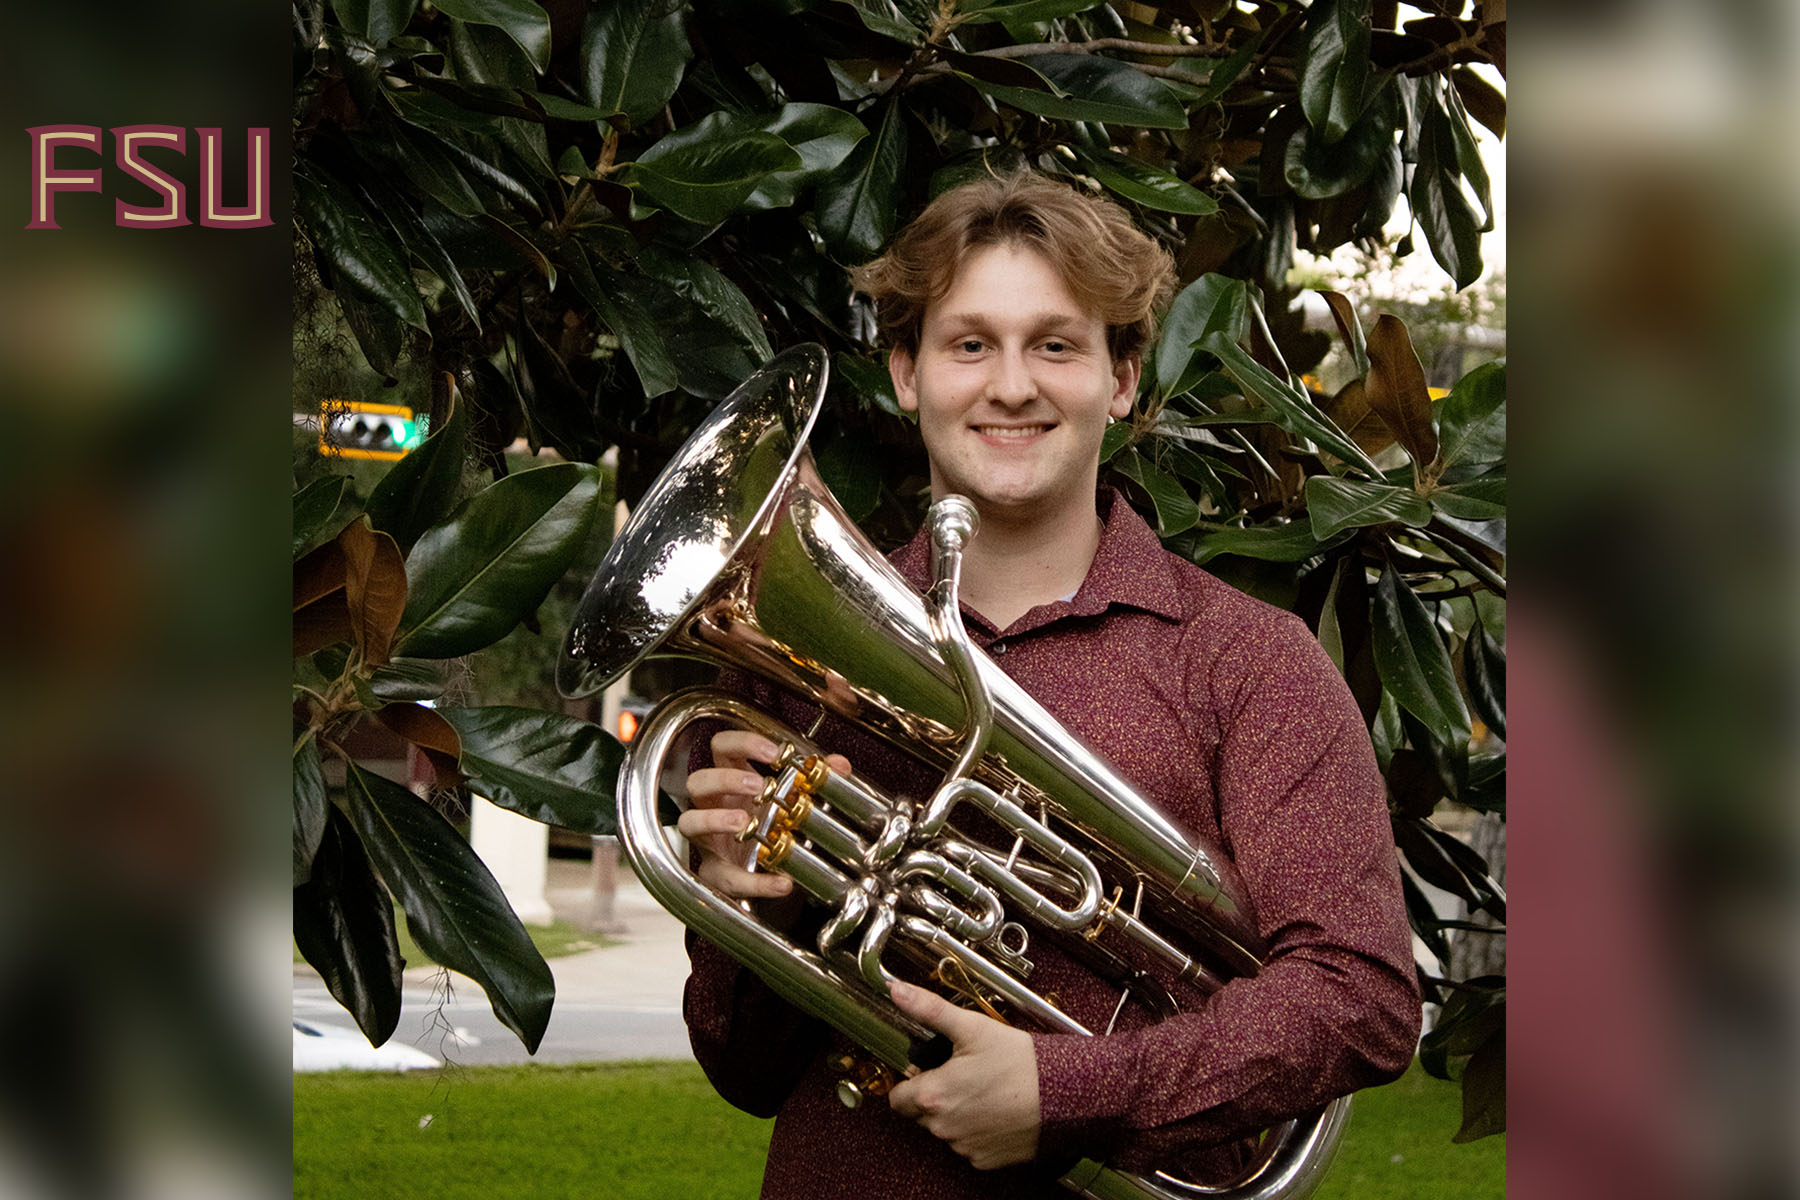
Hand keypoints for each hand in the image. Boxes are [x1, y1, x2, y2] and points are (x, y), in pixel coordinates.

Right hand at [678, 729, 848, 900]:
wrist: (757, 871)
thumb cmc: (765, 824)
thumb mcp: (789, 799)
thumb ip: (814, 779)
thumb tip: (839, 763)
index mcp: (732, 780)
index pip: (722, 748)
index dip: (742, 743)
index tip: (773, 753)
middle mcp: (713, 805)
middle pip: (698, 780)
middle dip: (724, 779)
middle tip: (757, 785)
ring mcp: (708, 839)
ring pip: (690, 822)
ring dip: (715, 819)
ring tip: (744, 823)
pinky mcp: (715, 873)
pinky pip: (726, 877)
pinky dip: (755, 882)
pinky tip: (781, 883)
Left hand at [886, 979, 1040, 1168]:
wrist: (1064, 1093)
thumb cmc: (1020, 1062)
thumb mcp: (971, 1027)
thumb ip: (929, 1010)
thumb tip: (898, 992)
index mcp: (933, 1096)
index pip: (897, 1098)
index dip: (908, 1082)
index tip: (925, 1071)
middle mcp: (943, 1127)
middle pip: (921, 1114)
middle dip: (934, 1096)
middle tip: (961, 1074)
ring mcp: (964, 1146)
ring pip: (946, 1130)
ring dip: (956, 1114)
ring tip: (983, 1089)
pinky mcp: (985, 1159)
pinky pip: (970, 1145)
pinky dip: (977, 1131)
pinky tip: (996, 1110)